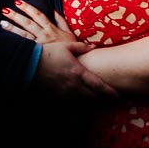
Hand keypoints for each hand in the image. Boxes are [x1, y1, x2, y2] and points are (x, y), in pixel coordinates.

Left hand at [0, 1, 79, 47]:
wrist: (78, 63)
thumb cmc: (73, 49)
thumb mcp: (69, 33)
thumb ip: (61, 21)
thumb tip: (54, 9)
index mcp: (51, 29)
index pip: (38, 15)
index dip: (27, 8)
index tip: (18, 2)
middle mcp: (44, 36)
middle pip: (28, 23)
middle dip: (16, 16)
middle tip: (4, 10)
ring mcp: (40, 46)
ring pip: (24, 35)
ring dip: (12, 29)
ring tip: (2, 23)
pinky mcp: (38, 55)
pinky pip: (25, 48)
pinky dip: (16, 44)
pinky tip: (6, 41)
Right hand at [1, 1, 115, 97]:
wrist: (30, 64)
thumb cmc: (49, 53)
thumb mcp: (66, 46)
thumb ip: (81, 47)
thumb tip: (93, 47)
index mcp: (79, 72)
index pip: (99, 86)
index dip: (110, 92)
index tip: (118, 95)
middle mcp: (74, 85)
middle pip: (93, 96)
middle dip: (100, 96)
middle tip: (107, 96)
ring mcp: (65, 92)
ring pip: (82, 100)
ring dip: (88, 98)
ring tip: (94, 96)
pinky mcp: (57, 96)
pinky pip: (71, 100)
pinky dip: (77, 99)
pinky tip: (78, 95)